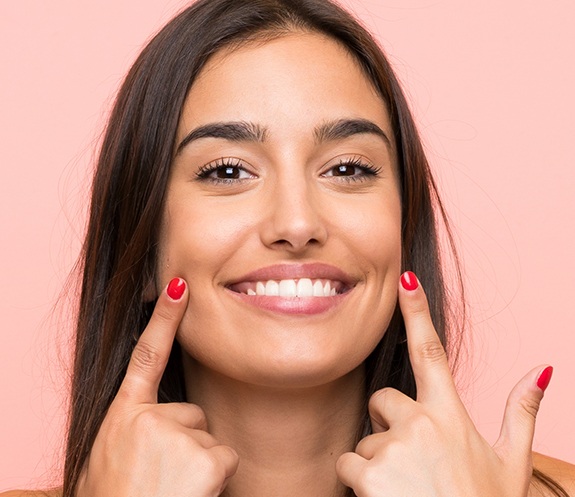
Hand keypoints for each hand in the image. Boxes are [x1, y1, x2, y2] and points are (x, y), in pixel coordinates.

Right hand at [77, 278, 238, 496]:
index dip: (163, 317)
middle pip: (191, 415)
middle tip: (162, 478)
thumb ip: (131, 432)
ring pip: (208, 438)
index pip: (145, 354)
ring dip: (197, 465)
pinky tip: (192, 494)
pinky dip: (215, 479)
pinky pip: (225, 457)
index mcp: (122, 416)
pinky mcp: (204, 455)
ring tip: (172, 489)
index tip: (177, 284)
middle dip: (186, 444)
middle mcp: (147, 417)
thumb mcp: (108, 460)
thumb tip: (149, 423)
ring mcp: (175, 433)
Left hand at [336, 271, 550, 496]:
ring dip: (377, 460)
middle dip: (390, 423)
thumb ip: (522, 412)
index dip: (418, 312)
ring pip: (366, 438)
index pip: (430, 350)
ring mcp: (394, 447)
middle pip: (383, 400)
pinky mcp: (370, 474)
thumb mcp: (512, 463)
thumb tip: (541, 371)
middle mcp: (420, 422)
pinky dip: (358, 480)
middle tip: (412, 460)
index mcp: (451, 414)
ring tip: (405, 488)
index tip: (407, 280)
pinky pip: (348, 463)